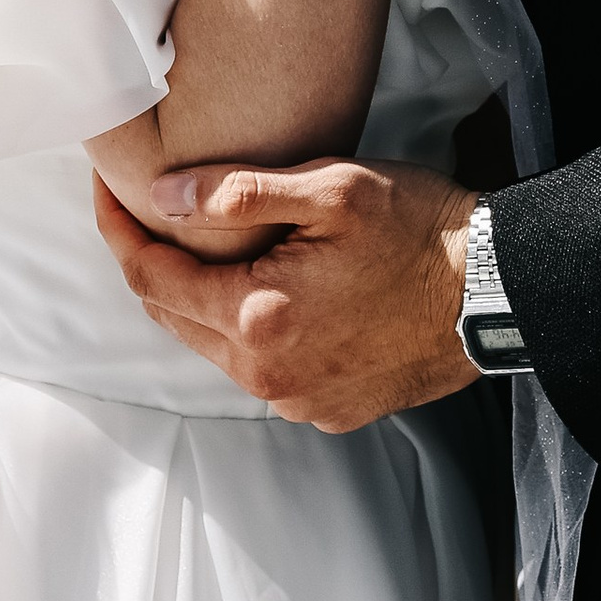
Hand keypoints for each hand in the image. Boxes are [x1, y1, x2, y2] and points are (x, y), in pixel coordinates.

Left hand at [92, 156, 478, 429]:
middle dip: (152, 264)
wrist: (496, 293)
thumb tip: (161, 198)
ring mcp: (298, 400)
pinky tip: (268, 291)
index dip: (119, 230)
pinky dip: (247, 331)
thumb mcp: (332, 189)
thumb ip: (239, 193)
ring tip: (204, 248)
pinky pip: (262, 370)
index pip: (152, 278)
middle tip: (144, 212)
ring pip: (215, 347)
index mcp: (258, 317)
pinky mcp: (327, 410)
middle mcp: (268, 374)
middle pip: (175, 317)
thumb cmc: (421, 230)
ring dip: (199, 300)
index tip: (104, 193)